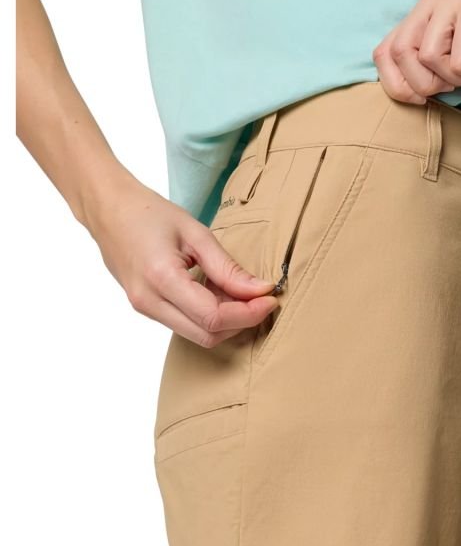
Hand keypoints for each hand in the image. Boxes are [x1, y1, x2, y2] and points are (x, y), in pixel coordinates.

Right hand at [85, 174, 278, 347]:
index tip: (269, 299)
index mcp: (161, 279)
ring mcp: (145, 309)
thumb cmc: (149, 213)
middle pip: (208, 335)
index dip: (248, 314)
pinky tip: (218, 292)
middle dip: (241, 322)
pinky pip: (186, 324)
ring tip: (238, 292)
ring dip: (226, 320)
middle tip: (259, 299)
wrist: (107, 209)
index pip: (214, 317)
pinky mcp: (146, 309)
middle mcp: (149, 302)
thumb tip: (260, 290)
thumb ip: (228, 267)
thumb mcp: (195, 233)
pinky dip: (209, 316)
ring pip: (198, 335)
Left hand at [372, 0, 460, 103]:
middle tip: (458, 81)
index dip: (397, 84)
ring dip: (458, 76)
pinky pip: (459, 59)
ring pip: (429, 57)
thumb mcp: (459, 65)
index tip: (424, 97)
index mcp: (424, 10)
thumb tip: (405, 91)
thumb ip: (429, 69)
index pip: (385, 51)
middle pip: (400, 55)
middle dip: (426, 84)